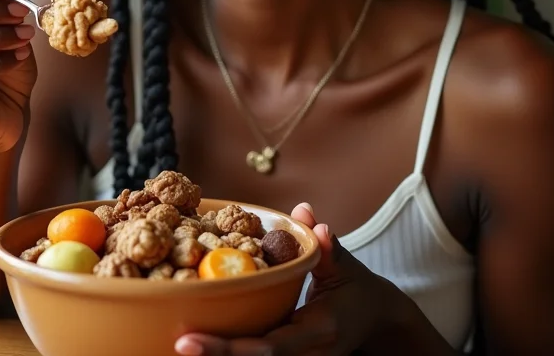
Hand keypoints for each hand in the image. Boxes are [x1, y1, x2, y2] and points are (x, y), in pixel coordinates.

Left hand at [175, 204, 392, 355]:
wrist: (377, 324)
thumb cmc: (358, 290)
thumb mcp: (345, 266)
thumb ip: (324, 244)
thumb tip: (304, 211)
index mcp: (319, 331)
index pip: (269, 347)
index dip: (228, 348)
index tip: (189, 340)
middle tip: (177, 342)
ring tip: (179, 345)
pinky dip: (230, 353)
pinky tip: (202, 345)